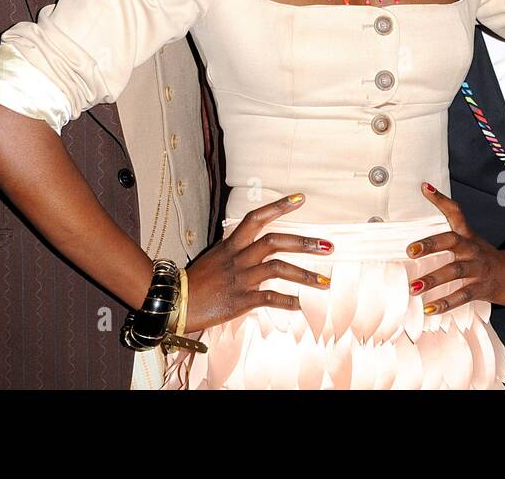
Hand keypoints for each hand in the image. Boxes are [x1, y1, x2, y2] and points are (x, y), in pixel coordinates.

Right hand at [183, 193, 332, 332]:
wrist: (175, 302)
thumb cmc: (197, 281)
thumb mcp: (216, 258)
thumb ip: (236, 252)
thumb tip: (257, 249)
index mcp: (231, 245)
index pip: (256, 218)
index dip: (279, 206)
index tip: (301, 198)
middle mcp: (238, 257)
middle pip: (275, 241)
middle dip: (304, 243)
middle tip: (328, 246)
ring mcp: (240, 278)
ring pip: (278, 268)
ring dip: (305, 275)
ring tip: (325, 282)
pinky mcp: (240, 300)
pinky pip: (269, 298)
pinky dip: (287, 301)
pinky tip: (300, 305)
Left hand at [407, 182, 504, 312]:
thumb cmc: (482, 254)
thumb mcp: (467, 234)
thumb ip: (447, 212)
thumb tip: (424, 186)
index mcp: (466, 236)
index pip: (455, 212)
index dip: (441, 199)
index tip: (424, 188)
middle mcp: (471, 250)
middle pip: (452, 242)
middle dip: (430, 246)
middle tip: (410, 251)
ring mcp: (477, 269)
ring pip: (455, 272)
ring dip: (433, 280)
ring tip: (413, 288)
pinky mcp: (482, 288)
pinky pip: (463, 296)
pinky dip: (446, 303)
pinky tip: (430, 309)